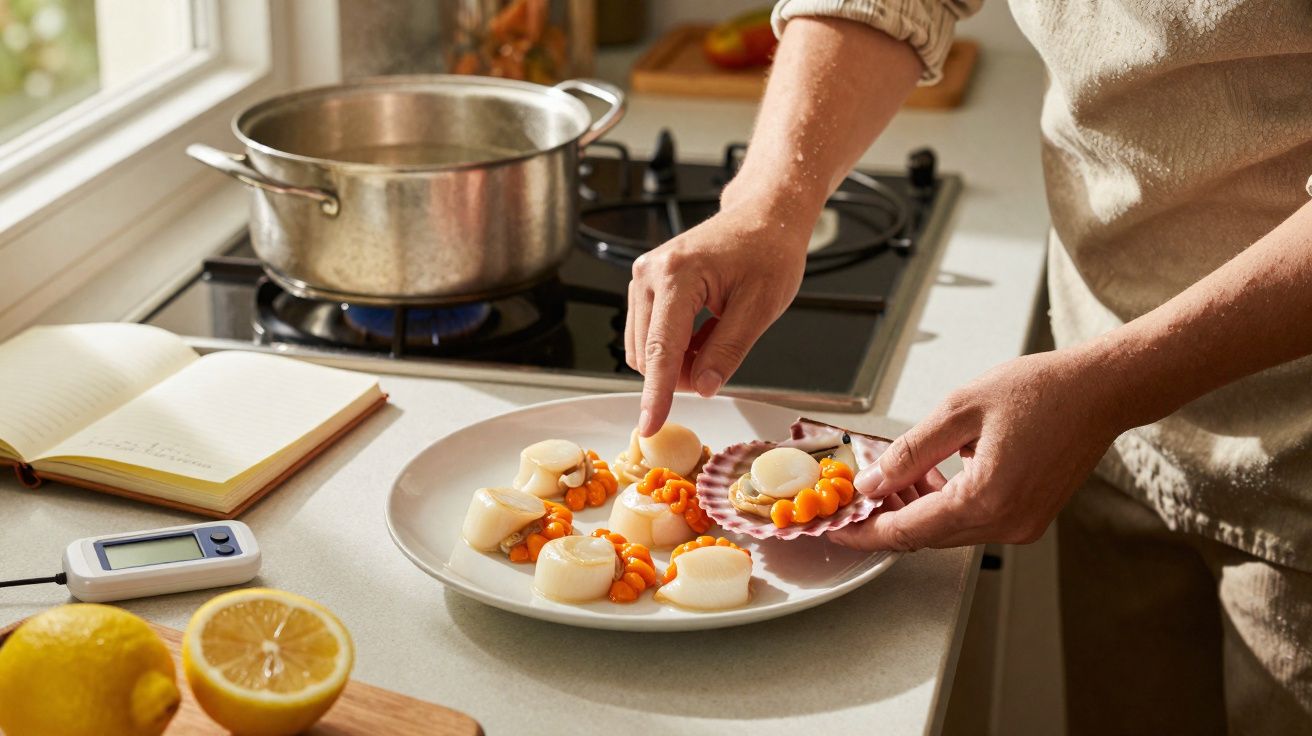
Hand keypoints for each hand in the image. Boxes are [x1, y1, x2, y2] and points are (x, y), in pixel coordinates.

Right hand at [627, 192, 815, 435]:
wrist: (763, 215)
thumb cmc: (768, 250)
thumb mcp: (760, 307)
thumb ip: (728, 350)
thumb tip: (704, 386)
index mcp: (677, 275)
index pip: (661, 349)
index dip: (657, 394)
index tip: (650, 425)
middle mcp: (650, 274)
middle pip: (648, 354)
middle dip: (680, 374)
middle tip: (722, 362)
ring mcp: (644, 277)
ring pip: (645, 348)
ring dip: (678, 360)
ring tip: (717, 336)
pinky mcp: (646, 283)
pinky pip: (650, 333)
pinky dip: (675, 346)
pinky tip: (703, 332)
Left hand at [829, 348, 1126, 550]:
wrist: (1100, 391)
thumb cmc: (1039, 390)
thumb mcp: (959, 409)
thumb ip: (910, 451)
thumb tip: (873, 480)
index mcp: (986, 499)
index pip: (907, 530)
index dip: (866, 530)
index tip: (836, 528)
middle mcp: (1006, 523)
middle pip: (926, 535)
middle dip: (889, 515)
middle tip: (862, 489)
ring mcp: (1021, 525)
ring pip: (948, 530)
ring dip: (917, 508)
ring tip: (896, 472)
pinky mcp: (1029, 518)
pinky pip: (973, 521)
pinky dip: (945, 504)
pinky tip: (931, 474)